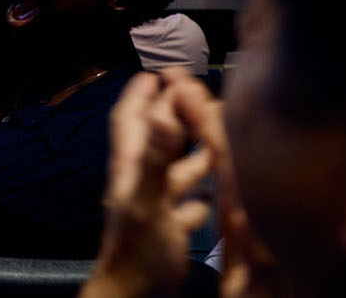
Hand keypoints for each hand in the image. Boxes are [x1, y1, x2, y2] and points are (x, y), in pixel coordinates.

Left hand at [83, 70, 221, 297]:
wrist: (133, 297)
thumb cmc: (138, 254)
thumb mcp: (147, 202)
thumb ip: (154, 159)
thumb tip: (161, 112)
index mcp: (130, 169)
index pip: (131, 119)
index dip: (141, 93)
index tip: (160, 71)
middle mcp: (139, 183)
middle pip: (154, 140)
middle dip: (171, 116)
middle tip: (195, 96)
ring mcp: (153, 207)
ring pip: (172, 171)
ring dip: (191, 153)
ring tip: (216, 137)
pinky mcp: (167, 231)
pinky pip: (184, 206)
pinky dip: (199, 195)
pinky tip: (215, 193)